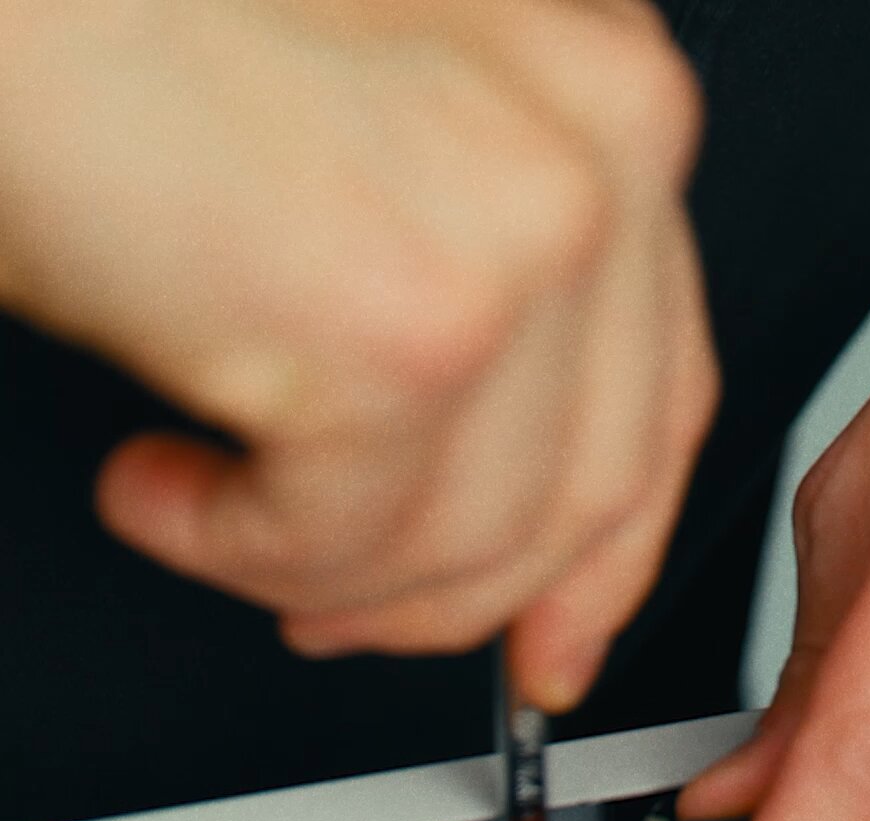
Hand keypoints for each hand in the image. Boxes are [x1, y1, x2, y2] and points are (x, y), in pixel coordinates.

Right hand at [0, 0, 717, 708]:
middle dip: (443, 599)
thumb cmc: (143, 31)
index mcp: (609, 101)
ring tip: (203, 512)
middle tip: (334, 611)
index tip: (552, 643)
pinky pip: (337, 546)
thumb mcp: (388, 155)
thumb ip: (484, 299)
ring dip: (315, 576)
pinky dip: (226, 551)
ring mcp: (517, 237)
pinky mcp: (401, 326)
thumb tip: (501, 508)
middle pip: (585, 495)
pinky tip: (158, 489)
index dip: (598, 562)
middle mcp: (598, 149)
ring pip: (465, 545)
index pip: (659, 400)